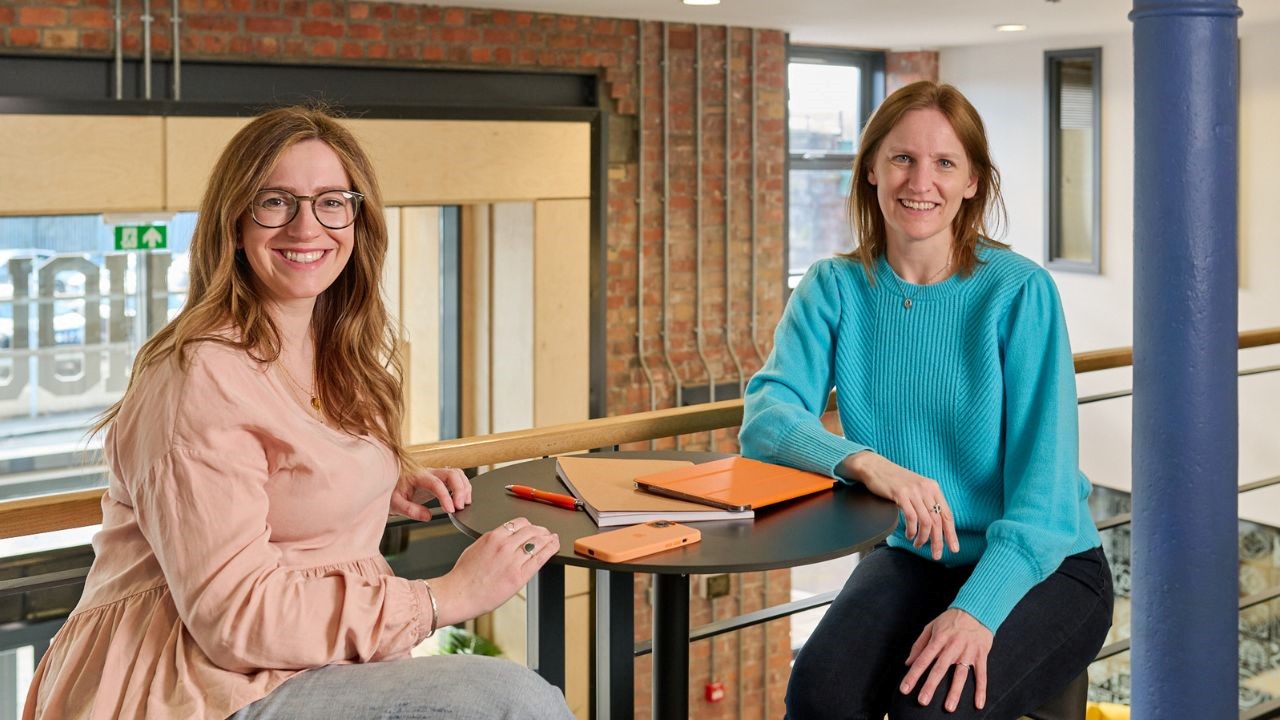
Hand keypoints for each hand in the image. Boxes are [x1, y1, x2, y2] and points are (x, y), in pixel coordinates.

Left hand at [390, 467, 471, 520]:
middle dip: (460, 489)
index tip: (451, 510)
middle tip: (460, 506)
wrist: (388, 484)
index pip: (437, 483)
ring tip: (464, 503)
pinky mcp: (439, 478)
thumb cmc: (390, 492)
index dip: (446, 496)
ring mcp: (435, 474)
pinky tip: (462, 499)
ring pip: (457, 474)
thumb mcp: (395, 503)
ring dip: (464, 487)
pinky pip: (456, 478)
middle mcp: (429, 472)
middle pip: (452, 473)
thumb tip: (427, 516)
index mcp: (417, 476)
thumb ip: (410, 510)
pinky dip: (463, 487)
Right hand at [429, 517, 559, 624]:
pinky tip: (554, 547)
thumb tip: (505, 539)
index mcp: (493, 537)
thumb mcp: (476, 548)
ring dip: (548, 538)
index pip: (519, 523)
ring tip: (552, 539)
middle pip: (531, 530)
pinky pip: (540, 558)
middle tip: (546, 533)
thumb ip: (492, 541)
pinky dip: (550, 549)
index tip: (533, 528)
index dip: (530, 525)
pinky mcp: (519, 576)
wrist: (459, 594)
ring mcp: (513, 560)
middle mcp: (504, 546)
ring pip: (538, 542)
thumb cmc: (464, 576)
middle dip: (541, 531)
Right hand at [841, 451, 958, 559]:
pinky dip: (912, 530)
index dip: (951, 534)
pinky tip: (909, 535)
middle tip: (936, 555)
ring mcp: (914, 491)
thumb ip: (926, 501)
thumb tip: (936, 524)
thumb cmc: (894, 481)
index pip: (947, 515)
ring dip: (923, 538)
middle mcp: (926, 489)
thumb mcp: (916, 489)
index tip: (953, 549)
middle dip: (938, 541)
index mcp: (933, 488)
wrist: (875, 467)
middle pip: (938, 521)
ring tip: (917, 544)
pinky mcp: (900, 494)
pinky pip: (911, 518)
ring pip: (926, 522)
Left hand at [900, 608, 992, 711]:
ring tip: (949, 707)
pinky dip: (981, 690)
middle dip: (930, 686)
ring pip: (961, 674)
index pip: (922, 659)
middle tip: (922, 701)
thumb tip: (908, 663)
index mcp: (938, 639)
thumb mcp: (931, 627)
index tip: (904, 689)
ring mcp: (968, 651)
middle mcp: (952, 646)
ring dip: (955, 692)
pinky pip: (982, 674)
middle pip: (940, 668)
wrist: (977, 610)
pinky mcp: (981, 655)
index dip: (913, 674)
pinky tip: (978, 704)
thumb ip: (919, 645)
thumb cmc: (950, 620)